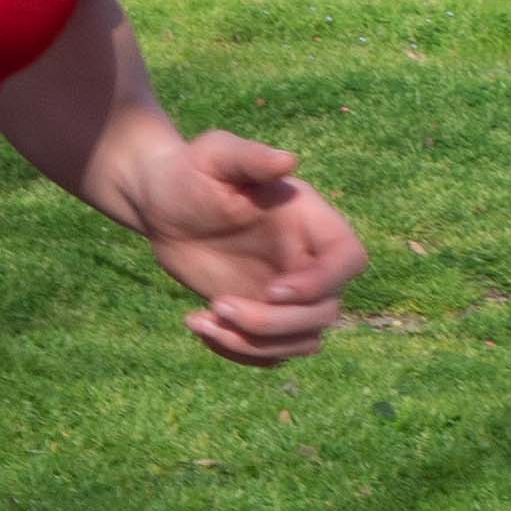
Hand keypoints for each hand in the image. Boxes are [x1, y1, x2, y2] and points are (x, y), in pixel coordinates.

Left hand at [133, 130, 367, 361]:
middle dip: (273, 323)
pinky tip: (197, 323)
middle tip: (219, 306)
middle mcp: (307, 261)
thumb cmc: (190, 172)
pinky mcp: (262, 316)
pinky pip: (270, 354)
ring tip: (202, 320)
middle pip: (325, 312)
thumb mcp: (214, 156)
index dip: (323, 283)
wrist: (161, 204)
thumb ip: (250, 158)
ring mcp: (287, 294)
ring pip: (302, 341)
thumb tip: (288, 161)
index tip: (273, 290)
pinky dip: (236, 350)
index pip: (349, 259)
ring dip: (254, 344)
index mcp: (309, 221)